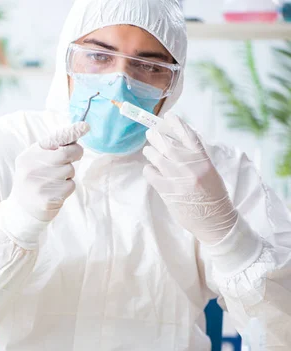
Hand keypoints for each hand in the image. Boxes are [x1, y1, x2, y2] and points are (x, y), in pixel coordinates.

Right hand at [8, 122, 88, 221]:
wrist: (22, 209)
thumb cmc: (34, 179)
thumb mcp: (36, 161)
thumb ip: (52, 148)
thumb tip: (75, 133)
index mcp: (29, 156)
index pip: (54, 140)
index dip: (71, 132)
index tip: (85, 126)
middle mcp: (32, 169)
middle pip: (66, 154)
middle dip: (76, 153)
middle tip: (74, 157)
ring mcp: (40, 184)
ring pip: (70, 170)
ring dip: (68, 175)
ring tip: (55, 180)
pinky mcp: (48, 199)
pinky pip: (70, 186)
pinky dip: (67, 188)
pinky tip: (55, 191)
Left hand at [142, 113, 237, 244]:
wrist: (214, 220)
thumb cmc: (213, 196)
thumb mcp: (209, 171)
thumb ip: (194, 158)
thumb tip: (175, 144)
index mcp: (203, 160)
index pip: (188, 136)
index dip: (177, 124)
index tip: (168, 116)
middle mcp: (190, 166)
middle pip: (167, 143)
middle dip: (156, 136)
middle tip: (151, 133)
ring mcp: (177, 178)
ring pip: (155, 156)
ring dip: (150, 152)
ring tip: (149, 152)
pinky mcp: (166, 190)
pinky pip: (150, 173)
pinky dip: (149, 170)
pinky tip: (151, 171)